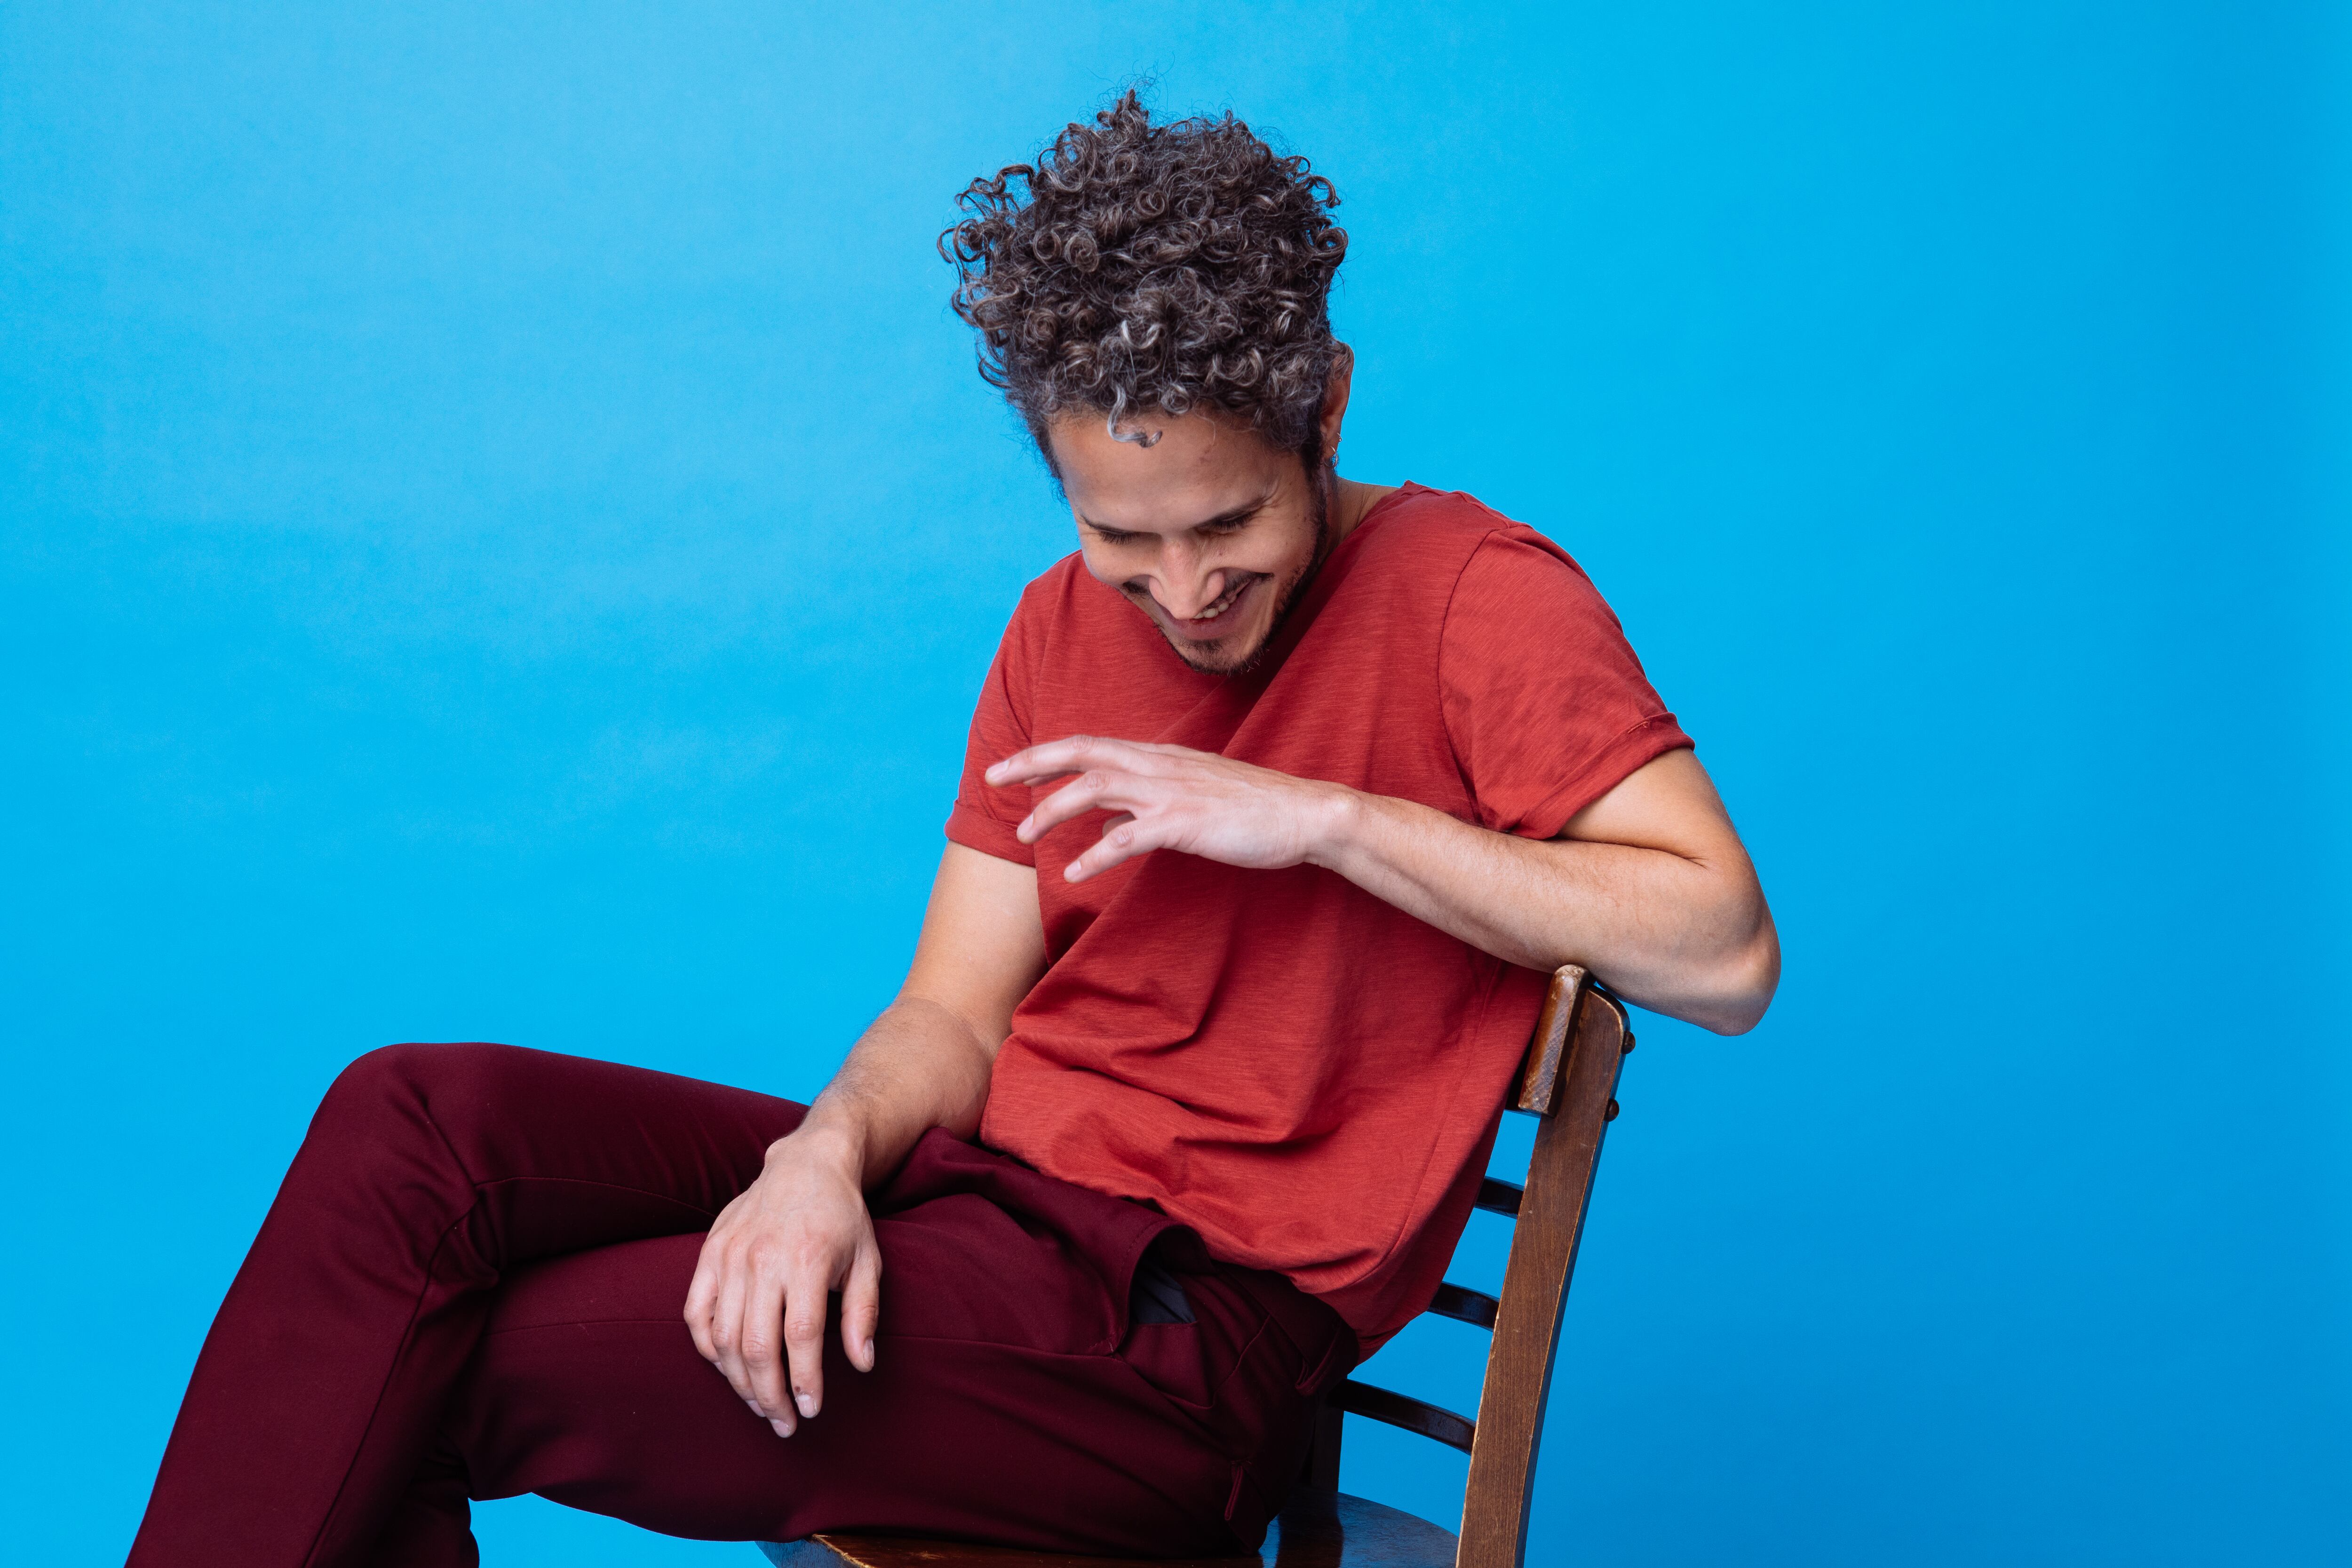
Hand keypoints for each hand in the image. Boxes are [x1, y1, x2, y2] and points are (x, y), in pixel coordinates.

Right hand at [683, 1128, 879, 1436]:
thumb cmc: (842, 1217)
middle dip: (770, 1395)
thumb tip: (862, 1365)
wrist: (806, 1164)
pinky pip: (696, 1313)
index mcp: (809, 1259)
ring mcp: (731, 1256)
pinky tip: (727, 1367)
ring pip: (724, 1337)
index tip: (810, 1411)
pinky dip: (707, 1347)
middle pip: (757, 1346)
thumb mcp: (869, 1259)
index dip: (805, 1381)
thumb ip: (864, 1314)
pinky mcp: (709, 1254)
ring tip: (759, 1404)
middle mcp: (764, 1258)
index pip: (802, 1337)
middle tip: (784, 1423)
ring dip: (739, 1381)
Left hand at [986, 735, 1354, 882]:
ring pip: (1094, 789)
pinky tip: (1072, 872)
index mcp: (1159, 755)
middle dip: (1031, 765)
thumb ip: (1146, 803)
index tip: (1011, 767)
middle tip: (992, 779)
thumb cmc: (1251, 807)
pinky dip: (1093, 855)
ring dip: (1051, 810)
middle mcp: (1158, 765)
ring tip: (1023, 833)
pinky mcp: (1183, 824)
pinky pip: (1125, 839)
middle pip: (1080, 754)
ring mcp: (1169, 792)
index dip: (1045, 754)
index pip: (1090, 744)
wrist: (1303, 813)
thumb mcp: (1192, 795)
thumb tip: (1107, 821)